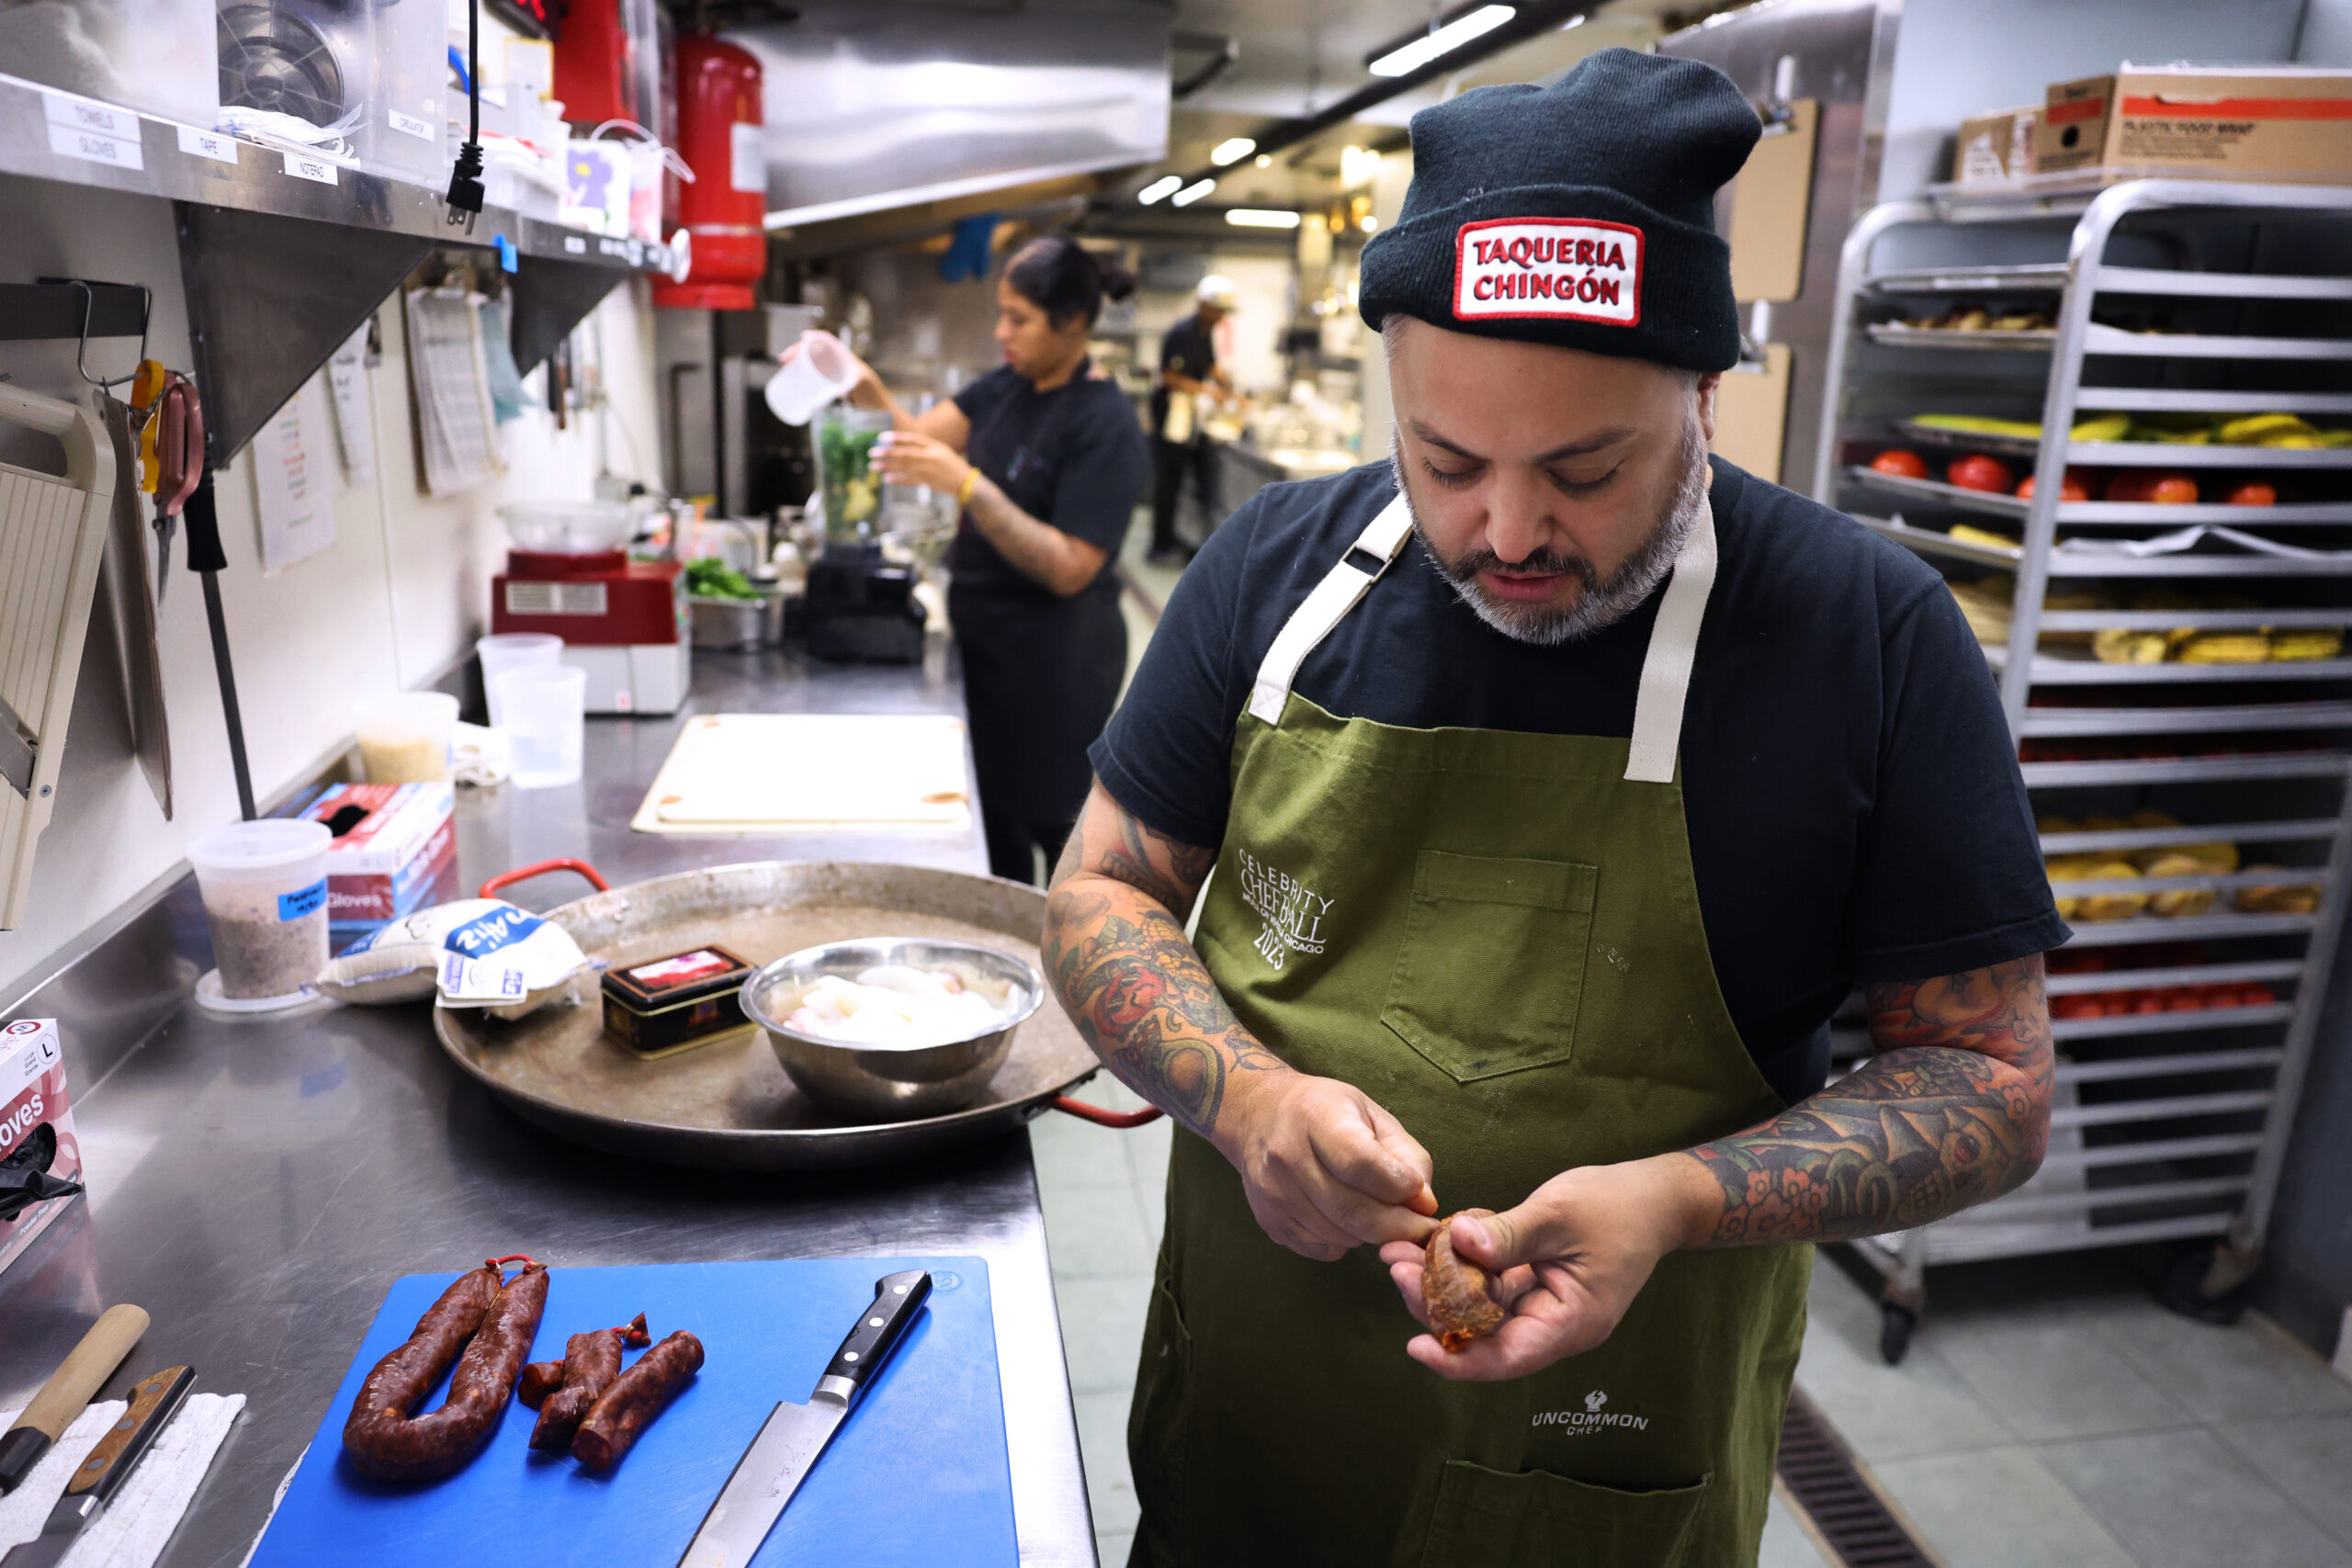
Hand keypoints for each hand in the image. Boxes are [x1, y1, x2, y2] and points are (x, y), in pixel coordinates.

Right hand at [779, 334, 888, 410]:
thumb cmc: (875, 399)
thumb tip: (835, 391)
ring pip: (816, 362)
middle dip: (799, 351)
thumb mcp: (862, 388)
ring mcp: (839, 375)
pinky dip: (806, 373)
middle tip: (784, 360)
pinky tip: (798, 380)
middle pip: (817, 350)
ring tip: (785, 366)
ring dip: (800, 361)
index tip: (801, 338)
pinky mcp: (837, 386)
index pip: (829, 341)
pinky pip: (818, 374)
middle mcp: (842, 364)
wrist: (883, 413)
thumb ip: (851, 385)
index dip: (815, 337)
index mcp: (848, 360)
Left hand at [873, 430, 971, 494]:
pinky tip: (886, 478)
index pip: (913, 439)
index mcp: (933, 446)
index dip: (897, 437)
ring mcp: (929, 470)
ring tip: (873, 466)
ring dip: (887, 466)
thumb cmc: (950, 464)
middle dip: (887, 453)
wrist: (966, 481)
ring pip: (904, 467)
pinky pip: (909, 480)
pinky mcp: (928, 481)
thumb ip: (923, 447)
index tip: (881, 437)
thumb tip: (901, 444)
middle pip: (905, 453)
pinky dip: (897, 479)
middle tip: (872, 453)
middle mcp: (930, 456)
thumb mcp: (939, 450)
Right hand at [1214, 1070, 1439, 1260]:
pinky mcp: (1269, 1221)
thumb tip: (1425, 1204)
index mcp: (1316, 1117)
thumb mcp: (1372, 1115)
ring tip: (1377, 1211)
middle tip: (1420, 1227)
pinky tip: (1344, 1217)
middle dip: (1398, 1227)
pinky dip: (1346, 1241)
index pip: (1361, 1165)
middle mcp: (1287, 1156)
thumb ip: (1408, 1157)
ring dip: (1372, 1234)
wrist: (1258, 1115)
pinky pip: (1323, 1249)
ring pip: (1341, 1236)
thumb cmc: (1325, 1111)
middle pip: (1353, 1212)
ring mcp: (1273, 1193)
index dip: (1398, 1186)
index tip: (1419, 1193)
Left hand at [1377, 1154, 1709, 1380]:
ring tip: (1402, 1251)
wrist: (1656, 1197)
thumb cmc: (1618, 1206)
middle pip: (1484, 1333)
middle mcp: (1553, 1323)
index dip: (1458, 1359)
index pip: (1507, 1358)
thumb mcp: (1560, 1214)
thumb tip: (1457, 1244)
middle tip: (1396, 1266)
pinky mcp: (1534, 1282)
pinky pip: (1491, 1283)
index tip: (1415, 1346)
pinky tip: (1438, 1239)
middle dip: (1435, 1304)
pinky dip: (1465, 1264)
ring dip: (1442, 1280)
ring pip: (1481, 1306)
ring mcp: (1543, 1304)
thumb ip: (1509, 1234)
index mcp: (1570, 1323)